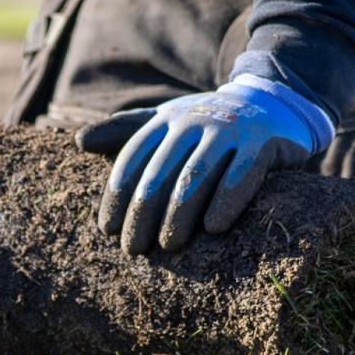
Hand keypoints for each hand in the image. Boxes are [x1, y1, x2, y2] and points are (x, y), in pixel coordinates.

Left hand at [75, 76, 332, 253]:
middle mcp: (194, 121)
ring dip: (178, 213)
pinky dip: (226, 202)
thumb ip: (126, 131)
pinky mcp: (264, 143)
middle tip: (133, 248)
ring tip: (168, 246)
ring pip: (196, 175)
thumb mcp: (168, 122)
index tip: (106, 230)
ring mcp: (230, 130)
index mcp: (167, 120)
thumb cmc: (209, 125)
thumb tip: (79, 142)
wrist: (275, 106)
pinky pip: (242, 175)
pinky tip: (213, 229)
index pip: (133, 158)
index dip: (117, 195)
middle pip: (160, 171)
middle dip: (143, 213)